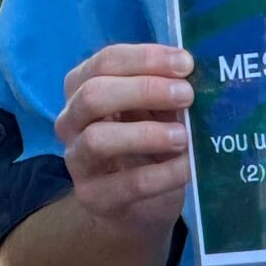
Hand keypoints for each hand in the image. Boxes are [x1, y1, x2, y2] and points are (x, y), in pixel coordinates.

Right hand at [55, 43, 194, 238]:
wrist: (139, 207)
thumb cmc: (148, 145)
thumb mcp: (157, 111)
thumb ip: (167, 91)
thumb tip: (193, 75)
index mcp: (83, 88)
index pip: (105, 62)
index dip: (146, 58)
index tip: (186, 63)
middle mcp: (71, 121)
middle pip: (93, 94)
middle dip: (144, 90)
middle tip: (186, 94)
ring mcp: (77, 161)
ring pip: (97, 139)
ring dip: (146, 134)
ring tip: (183, 137)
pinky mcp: (94, 197)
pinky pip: (127, 184)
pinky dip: (163, 174)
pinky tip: (188, 168)